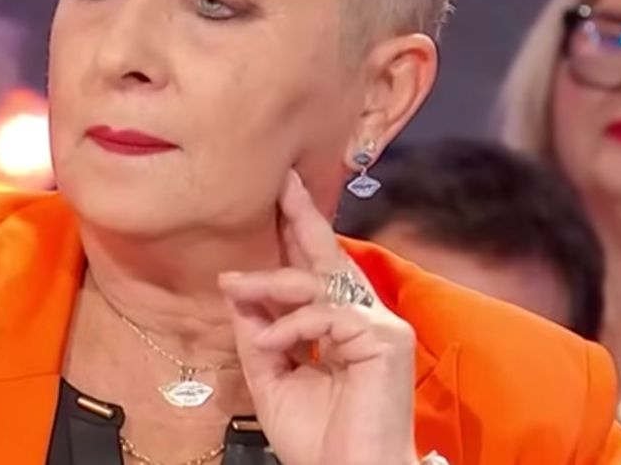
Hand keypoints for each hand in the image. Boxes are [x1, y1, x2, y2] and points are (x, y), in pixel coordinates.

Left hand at [218, 171, 417, 464]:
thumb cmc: (318, 440)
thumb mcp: (272, 378)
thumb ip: (258, 333)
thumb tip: (236, 288)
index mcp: (341, 328)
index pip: (316, 273)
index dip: (298, 234)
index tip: (280, 195)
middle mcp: (366, 320)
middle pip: (330, 258)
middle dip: (302, 218)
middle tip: (280, 181)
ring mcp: (381, 328)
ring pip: (317, 283)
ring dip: (269, 283)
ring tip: (234, 287)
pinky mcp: (386, 340)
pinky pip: (326, 315)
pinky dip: (291, 325)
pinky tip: (270, 341)